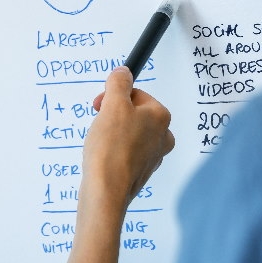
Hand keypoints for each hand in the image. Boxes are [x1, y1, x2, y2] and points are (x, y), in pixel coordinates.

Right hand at [84, 67, 174, 207]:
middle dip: (113, 115)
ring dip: (112, 133)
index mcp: (160, 116)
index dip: (114, 96)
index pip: (136, 94)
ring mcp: (152, 156)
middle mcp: (162, 136)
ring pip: (129, 134)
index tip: (101, 104)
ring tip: (100, 142)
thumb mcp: (113, 105)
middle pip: (133, 114)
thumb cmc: (112, 149)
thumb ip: (119, 83)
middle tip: (99, 123)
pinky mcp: (139, 171)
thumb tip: (123, 72)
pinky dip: (113, 151)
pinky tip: (102, 157)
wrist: (106, 190)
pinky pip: (125, 152)